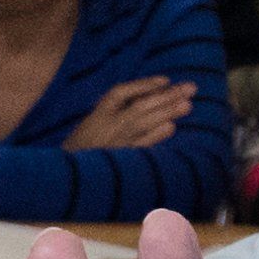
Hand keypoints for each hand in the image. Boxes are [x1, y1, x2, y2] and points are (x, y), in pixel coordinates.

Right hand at [74, 76, 195, 148]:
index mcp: (96, 115)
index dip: (144, 85)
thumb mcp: (89, 127)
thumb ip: (111, 114)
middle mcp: (106, 126)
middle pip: (140, 106)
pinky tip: (171, 127)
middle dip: (167, 96)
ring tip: (188, 104)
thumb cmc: (80, 151)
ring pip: (143, 122)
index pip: (120, 92)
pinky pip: (140, 145)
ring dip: (167, 112)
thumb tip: (145, 101)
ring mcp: (114, 143)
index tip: (165, 80)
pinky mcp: (120, 159)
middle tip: (191, 88)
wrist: (67, 178)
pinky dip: (155, 135)